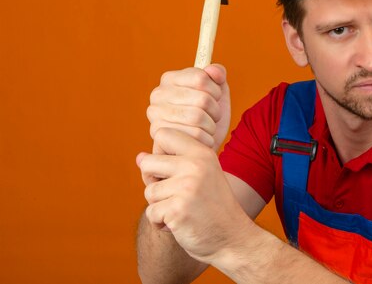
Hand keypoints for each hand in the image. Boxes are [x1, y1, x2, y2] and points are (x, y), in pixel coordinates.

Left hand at [137, 128, 253, 262]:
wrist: (232, 238)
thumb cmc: (212, 206)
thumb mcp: (201, 175)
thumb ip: (173, 162)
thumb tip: (139, 157)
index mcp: (202, 152)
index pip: (163, 134)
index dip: (159, 153)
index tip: (172, 170)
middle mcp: (195, 165)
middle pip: (147, 162)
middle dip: (153, 182)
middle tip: (173, 194)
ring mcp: (187, 187)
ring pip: (148, 191)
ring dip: (159, 206)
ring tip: (181, 210)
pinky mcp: (178, 210)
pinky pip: (151, 213)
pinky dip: (160, 223)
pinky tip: (179, 223)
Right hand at [147, 65, 230, 151]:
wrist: (200, 148)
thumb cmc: (208, 117)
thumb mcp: (218, 92)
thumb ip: (217, 74)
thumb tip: (212, 70)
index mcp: (170, 79)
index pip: (201, 78)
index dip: (215, 91)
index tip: (214, 98)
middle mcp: (158, 94)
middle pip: (202, 99)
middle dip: (215, 111)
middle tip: (211, 117)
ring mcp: (155, 115)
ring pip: (197, 117)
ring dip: (210, 126)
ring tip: (206, 128)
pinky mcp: (158, 136)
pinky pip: (194, 134)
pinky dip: (206, 139)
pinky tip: (201, 141)